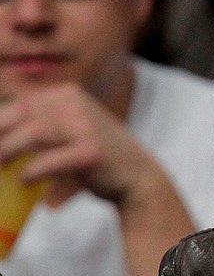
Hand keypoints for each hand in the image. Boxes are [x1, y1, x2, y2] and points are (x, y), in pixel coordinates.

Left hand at [0, 82, 165, 207]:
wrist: (138, 177)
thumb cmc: (94, 156)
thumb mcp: (68, 130)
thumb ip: (38, 125)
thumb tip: (0, 136)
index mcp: (66, 94)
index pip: (19, 104)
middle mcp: (76, 103)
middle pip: (21, 114)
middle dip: (0, 137)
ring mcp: (86, 126)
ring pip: (34, 133)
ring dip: (8, 151)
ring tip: (0, 166)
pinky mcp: (92, 152)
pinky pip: (52, 160)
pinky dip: (33, 171)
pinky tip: (24, 181)